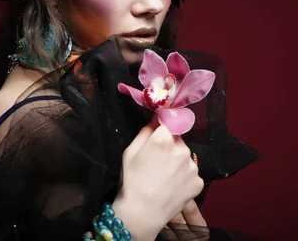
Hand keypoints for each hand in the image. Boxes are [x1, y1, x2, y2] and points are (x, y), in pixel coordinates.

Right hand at [112, 118, 204, 239]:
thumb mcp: (130, 152)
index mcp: (163, 139)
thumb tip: (155, 118)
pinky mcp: (199, 182)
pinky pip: (190, 173)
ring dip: (177, 161)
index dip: (162, 130)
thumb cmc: (131, 180)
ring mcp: (192, 167)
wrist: (143, 212)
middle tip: (157, 161)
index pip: (167, 123)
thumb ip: (145, 132)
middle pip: (177, 140)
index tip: (157, 137)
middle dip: (170, 146)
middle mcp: (182, 149)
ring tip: (164, 176)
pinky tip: (172, 186)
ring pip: (185, 157)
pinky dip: (183, 177)